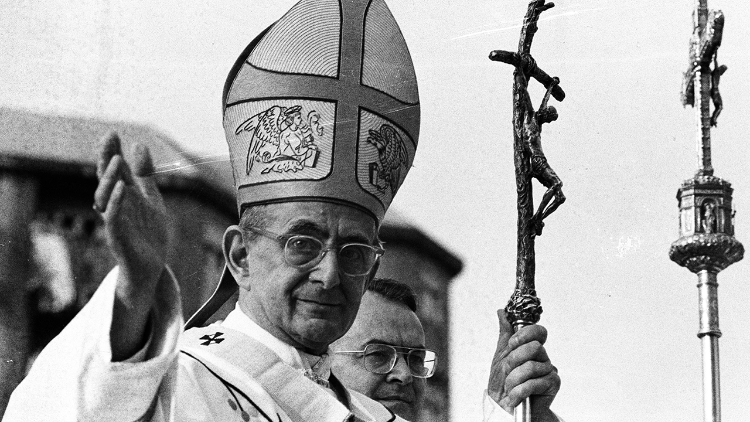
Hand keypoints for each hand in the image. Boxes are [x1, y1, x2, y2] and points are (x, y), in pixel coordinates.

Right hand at [94, 133, 169, 358]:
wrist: (152, 267)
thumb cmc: (149, 233)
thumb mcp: (151, 198)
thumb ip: (145, 175)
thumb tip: (138, 145)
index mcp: (123, 196)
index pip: (113, 170)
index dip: (111, 152)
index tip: (113, 133)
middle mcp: (115, 206)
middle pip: (105, 178)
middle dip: (106, 158)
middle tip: (109, 138)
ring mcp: (115, 221)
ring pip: (105, 196)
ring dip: (109, 178)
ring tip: (116, 159)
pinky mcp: (118, 237)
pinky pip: (113, 217)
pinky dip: (116, 202)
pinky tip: (122, 188)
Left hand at [488, 310, 559, 420]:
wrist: (505, 408)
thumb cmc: (503, 383)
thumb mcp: (500, 356)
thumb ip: (504, 334)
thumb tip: (502, 312)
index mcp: (531, 347)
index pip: (538, 331)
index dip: (525, 334)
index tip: (512, 343)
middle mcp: (543, 357)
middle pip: (533, 347)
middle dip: (514, 360)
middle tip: (507, 371)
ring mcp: (550, 370)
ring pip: (530, 367)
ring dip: (513, 380)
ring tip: (509, 388)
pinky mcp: (553, 385)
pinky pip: (533, 383)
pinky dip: (518, 391)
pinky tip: (514, 397)